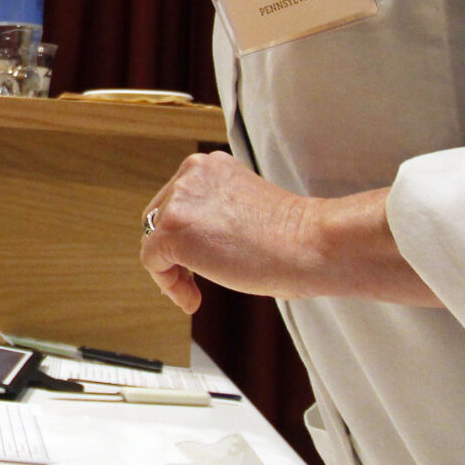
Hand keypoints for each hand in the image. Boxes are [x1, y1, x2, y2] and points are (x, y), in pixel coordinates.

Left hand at [138, 152, 435, 310]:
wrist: (311, 244)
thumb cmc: (292, 237)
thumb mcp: (244, 208)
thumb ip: (215, 212)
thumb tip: (194, 239)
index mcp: (210, 164)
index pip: (177, 201)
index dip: (184, 237)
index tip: (203, 262)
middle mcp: (191, 172)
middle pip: (159, 218)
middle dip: (173, 252)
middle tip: (194, 282)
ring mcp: (180, 198)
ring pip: (154, 241)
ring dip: (172, 271)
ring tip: (195, 294)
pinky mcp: (173, 228)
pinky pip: (153, 262)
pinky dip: (169, 285)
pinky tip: (193, 300)